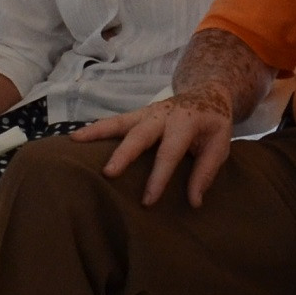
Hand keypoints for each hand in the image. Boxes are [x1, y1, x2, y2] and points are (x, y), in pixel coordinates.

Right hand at [76, 93, 239, 206]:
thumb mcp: (220, 145)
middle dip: (124, 154)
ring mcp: (147, 112)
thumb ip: (206, 171)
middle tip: (108, 172)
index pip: (170, 152)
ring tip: (75, 140)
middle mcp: (162, 114)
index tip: (147, 201)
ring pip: (119, 122)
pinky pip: (114, 121)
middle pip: (139, 134)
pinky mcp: (137, 114)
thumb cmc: (213, 124)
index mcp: (185, 122)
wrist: (207, 93)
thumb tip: (194, 201)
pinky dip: (96, 128)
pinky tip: (76, 136)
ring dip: (97, 131)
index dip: (159, 177)